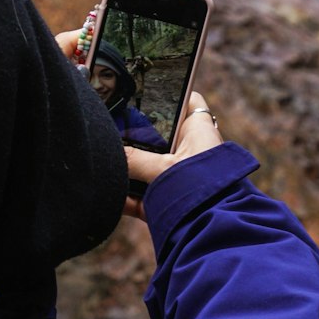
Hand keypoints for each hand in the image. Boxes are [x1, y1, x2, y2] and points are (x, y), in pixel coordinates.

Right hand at [53, 30, 223, 219]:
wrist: (215, 231)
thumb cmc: (201, 191)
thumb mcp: (164, 169)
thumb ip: (133, 158)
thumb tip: (107, 150)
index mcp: (197, 131)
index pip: (186, 101)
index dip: (168, 92)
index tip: (143, 86)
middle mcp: (189, 150)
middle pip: (157, 134)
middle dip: (134, 135)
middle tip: (108, 125)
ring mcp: (177, 175)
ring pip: (147, 165)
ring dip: (128, 167)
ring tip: (102, 158)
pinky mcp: (166, 201)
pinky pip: (141, 194)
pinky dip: (125, 195)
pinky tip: (105, 193)